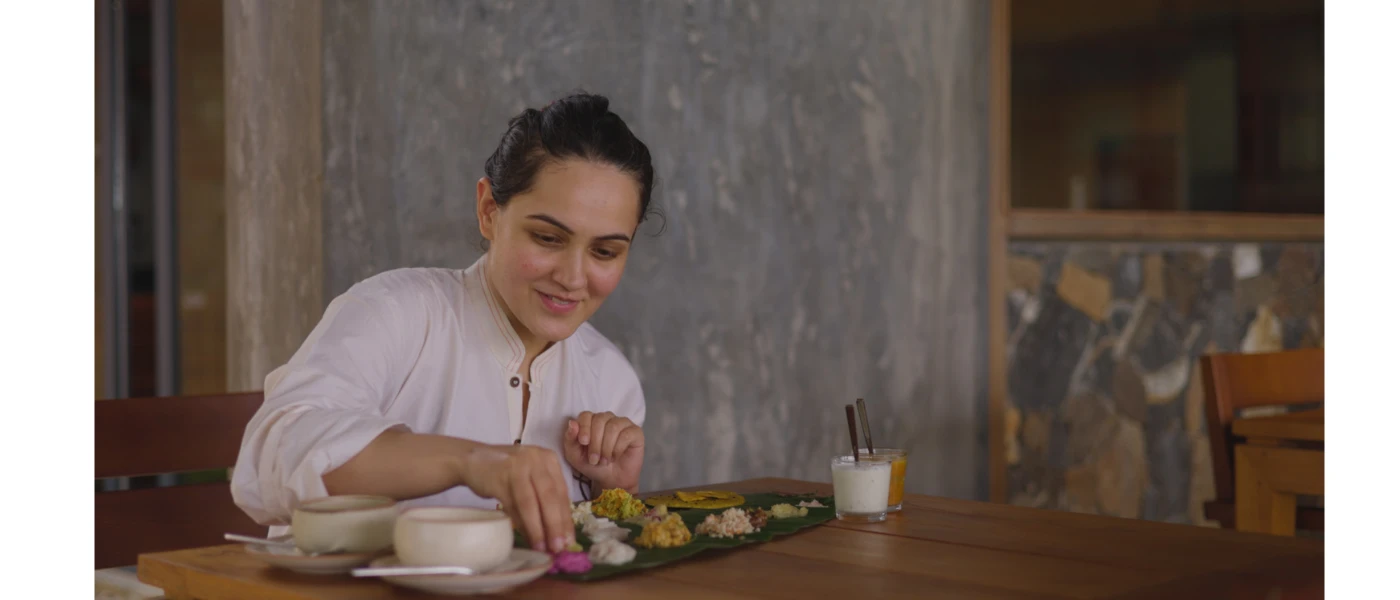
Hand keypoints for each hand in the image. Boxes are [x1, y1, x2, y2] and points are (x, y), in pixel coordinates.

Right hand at [458, 444, 573, 552]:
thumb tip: (558, 534)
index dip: (566, 519)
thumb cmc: (507, 473)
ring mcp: (517, 466)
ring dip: (537, 528)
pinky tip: (525, 537)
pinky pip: (512, 504)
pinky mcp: (499, 476)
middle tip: (558, 547)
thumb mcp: (531, 478)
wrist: (473, 460)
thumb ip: (545, 498)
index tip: (569, 541)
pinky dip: (520, 523)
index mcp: (549, 459)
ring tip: (542, 547)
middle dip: (555, 525)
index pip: (562, 492)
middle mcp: (535, 459)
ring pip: (531, 502)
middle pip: (550, 497)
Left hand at [562, 411, 643, 492]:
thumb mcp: (574, 456)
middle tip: (594, 460)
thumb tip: (572, 423)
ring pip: (613, 427)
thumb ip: (570, 439)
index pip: (586, 415)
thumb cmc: (592, 466)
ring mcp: (623, 423)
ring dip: (606, 447)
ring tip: (604, 461)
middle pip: (600, 420)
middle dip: (595, 442)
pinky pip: (626, 434)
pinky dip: (618, 449)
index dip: (584, 427)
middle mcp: (607, 419)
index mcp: (591, 421)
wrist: (611, 480)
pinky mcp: (635, 432)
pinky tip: (615, 457)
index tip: (584, 443)